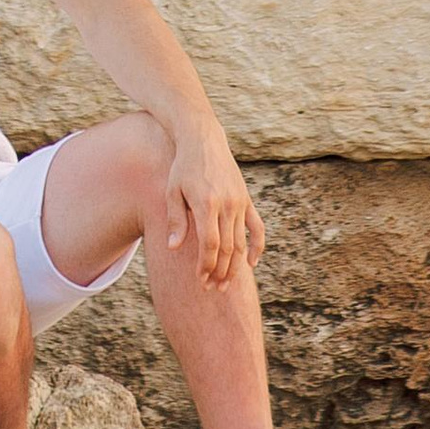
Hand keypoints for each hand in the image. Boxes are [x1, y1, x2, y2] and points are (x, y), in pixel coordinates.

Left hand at [164, 117, 263, 288]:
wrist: (203, 140)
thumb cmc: (183, 167)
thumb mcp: (173, 191)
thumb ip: (175, 220)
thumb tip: (173, 248)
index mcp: (207, 203)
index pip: (210, 245)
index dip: (206, 266)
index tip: (199, 280)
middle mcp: (227, 205)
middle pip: (227, 248)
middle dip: (219, 272)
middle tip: (212, 288)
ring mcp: (240, 203)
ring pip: (241, 243)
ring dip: (234, 266)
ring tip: (225, 283)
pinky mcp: (247, 200)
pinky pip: (257, 228)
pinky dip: (256, 247)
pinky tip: (250, 264)